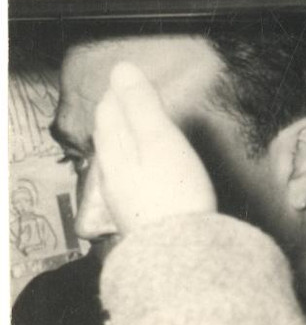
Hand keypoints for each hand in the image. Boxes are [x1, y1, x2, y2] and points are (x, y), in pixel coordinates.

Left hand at [93, 62, 215, 234]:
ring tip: (143, 124)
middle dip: (119, 112)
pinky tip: (149, 166)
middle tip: (137, 94)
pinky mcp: (138, 214)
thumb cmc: (172, 191)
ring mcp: (123, 198)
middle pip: (109, 135)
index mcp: (114, 152)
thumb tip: (121, 68)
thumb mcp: (158, 139)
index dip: (119, 91)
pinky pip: (131, 176)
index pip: (107, 112)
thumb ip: (141, 104)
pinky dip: (137, 158)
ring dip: (128, 136)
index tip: (133, 76)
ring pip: (118, 157)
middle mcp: (111, 174)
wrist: (180, 256)